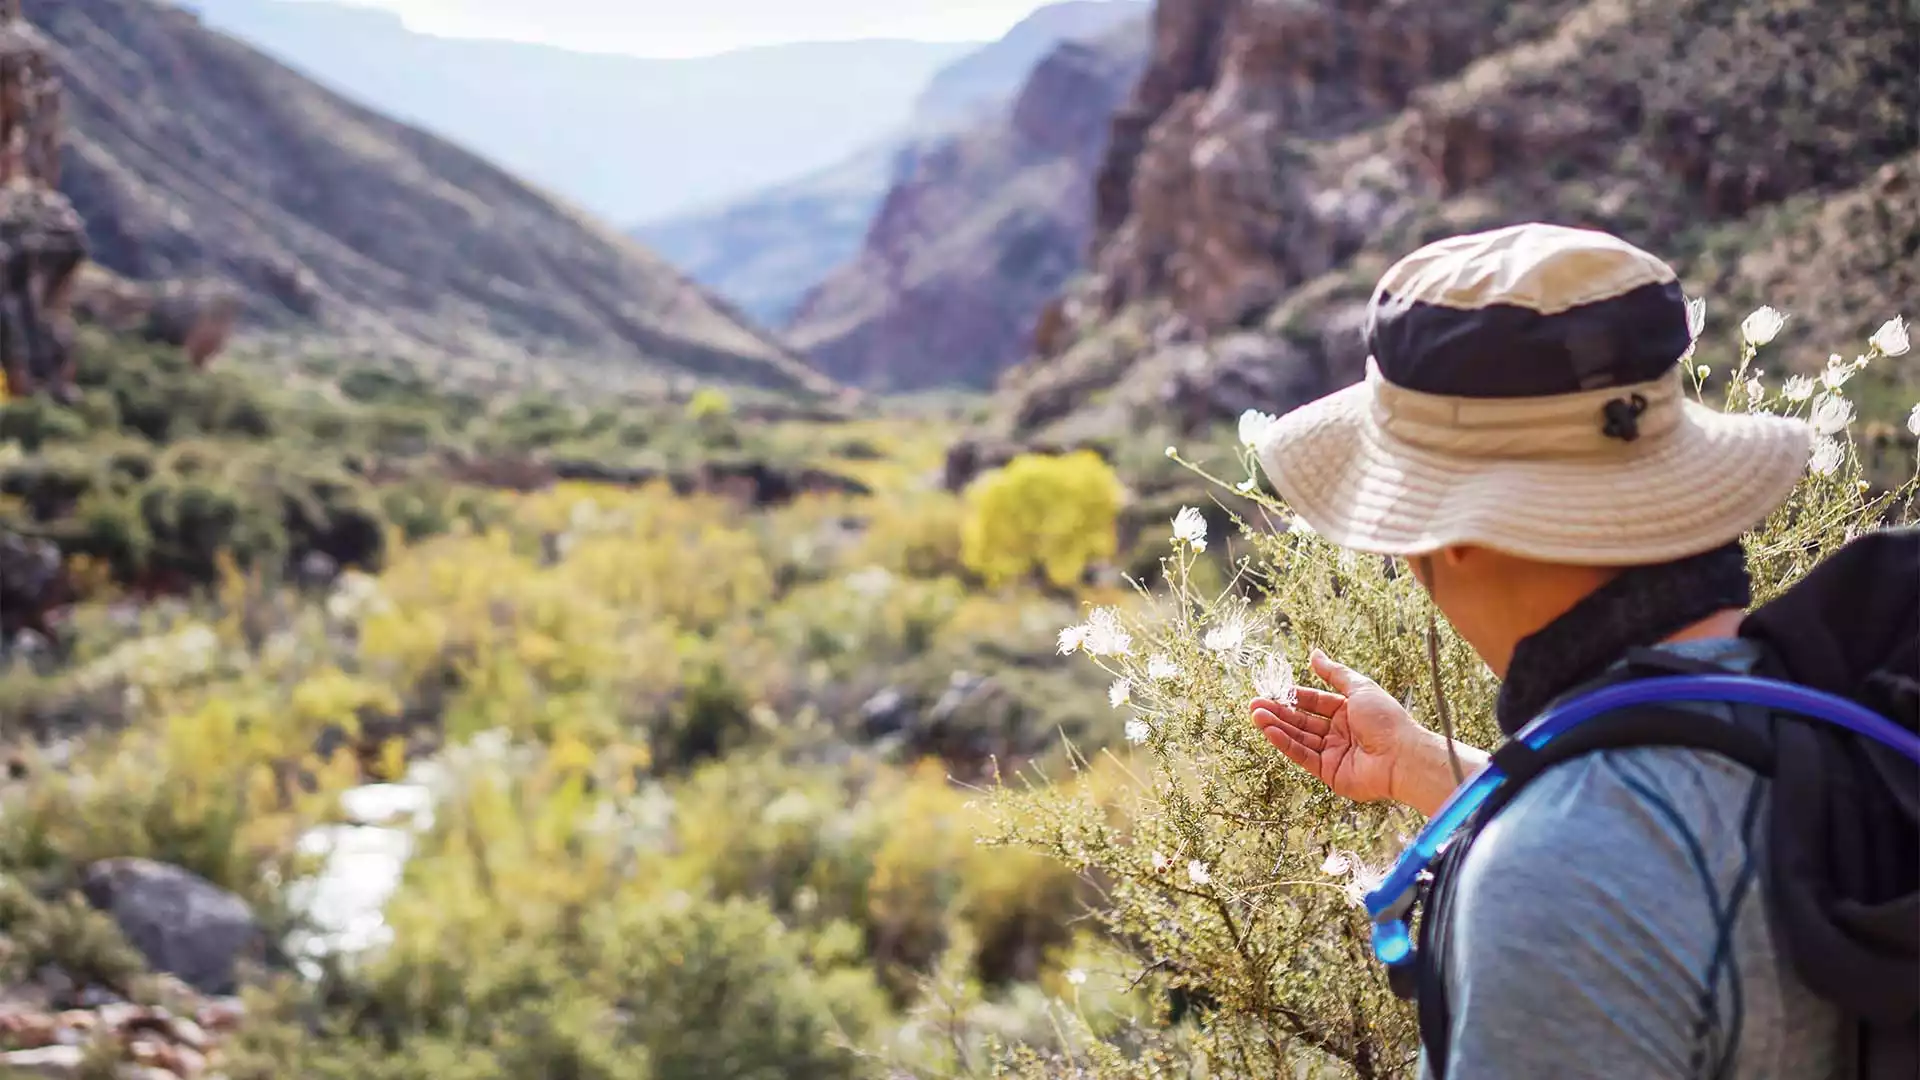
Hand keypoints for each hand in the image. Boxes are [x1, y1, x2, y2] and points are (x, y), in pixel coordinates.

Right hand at [1250, 649, 1418, 805]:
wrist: (1402, 756)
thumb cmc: (1387, 720)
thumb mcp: (1359, 688)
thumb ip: (1334, 673)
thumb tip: (1314, 653)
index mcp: (1348, 712)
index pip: (1315, 702)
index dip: (1295, 697)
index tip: (1274, 691)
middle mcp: (1340, 733)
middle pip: (1303, 721)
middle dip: (1279, 712)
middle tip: (1254, 704)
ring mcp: (1334, 753)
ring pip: (1299, 738)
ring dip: (1277, 727)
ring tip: (1256, 716)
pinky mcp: (1329, 773)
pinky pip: (1303, 756)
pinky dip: (1286, 744)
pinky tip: (1270, 732)